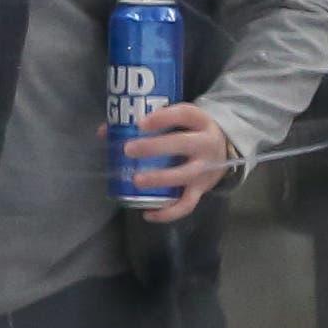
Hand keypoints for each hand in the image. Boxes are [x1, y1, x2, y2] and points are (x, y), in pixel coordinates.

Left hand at [121, 102, 234, 222]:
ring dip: (159, 178)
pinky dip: (168, 213)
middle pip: (183, 143)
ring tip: (136, 181)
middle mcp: (206, 144)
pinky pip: (187, 204)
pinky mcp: (201, 189)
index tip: (140, 123)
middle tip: (128, 150)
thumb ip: (146, 123)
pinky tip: (147, 214)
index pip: (185, 113)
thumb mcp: (178, 122)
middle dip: (154, 147)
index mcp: (200, 121)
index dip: (163, 117)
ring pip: (184, 175)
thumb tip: (104, 132)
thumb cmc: (190, 132)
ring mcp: (205, 169)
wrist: (224, 150)